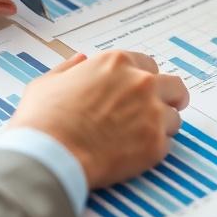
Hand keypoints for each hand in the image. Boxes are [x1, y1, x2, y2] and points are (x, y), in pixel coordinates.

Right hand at [9, 51, 189, 187]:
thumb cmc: (43, 119)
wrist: (49, 154)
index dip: (143, 80)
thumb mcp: (47, 82)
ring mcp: (152, 113)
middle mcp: (141, 83)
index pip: (149, 65)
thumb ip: (68, 68)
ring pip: (174, 118)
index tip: (139, 93)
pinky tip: (133, 156)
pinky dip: (154, 150)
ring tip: (140, 139)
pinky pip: (167, 145)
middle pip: (174, 86)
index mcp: (116, 63)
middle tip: (158, 112)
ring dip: (161, 127)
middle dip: (168, 98)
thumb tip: (79, 60)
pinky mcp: (155, 144)